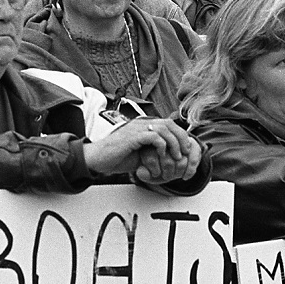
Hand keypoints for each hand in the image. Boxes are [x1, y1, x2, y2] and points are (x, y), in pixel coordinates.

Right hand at [84, 118, 201, 182]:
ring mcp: (137, 129)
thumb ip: (154, 151)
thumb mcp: (141, 154)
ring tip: (177, 155)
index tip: (185, 149)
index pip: (168, 124)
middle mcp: (141, 124)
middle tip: (185, 151)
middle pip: (169, 123)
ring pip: (164, 129)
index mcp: (144, 126)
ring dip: (174, 143)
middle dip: (181, 137)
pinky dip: (162, 146)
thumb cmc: (117, 157)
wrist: (98, 159)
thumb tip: (170, 156)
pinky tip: (163, 155)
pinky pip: (154, 136)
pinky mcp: (133, 136)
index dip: (180, 135)